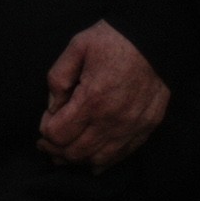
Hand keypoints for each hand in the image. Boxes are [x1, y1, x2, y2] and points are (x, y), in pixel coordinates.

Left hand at [39, 20, 169, 171]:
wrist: (154, 39)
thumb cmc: (113, 39)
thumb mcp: (77, 47)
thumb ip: (58, 78)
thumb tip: (52, 108)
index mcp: (92, 99)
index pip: (58, 134)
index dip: (45, 130)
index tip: (46, 120)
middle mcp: (112, 120)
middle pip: (75, 152)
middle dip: (56, 150)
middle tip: (47, 143)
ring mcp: (131, 127)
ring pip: (97, 159)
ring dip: (77, 159)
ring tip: (64, 153)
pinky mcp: (146, 128)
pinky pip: (121, 155)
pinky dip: (102, 162)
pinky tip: (91, 161)